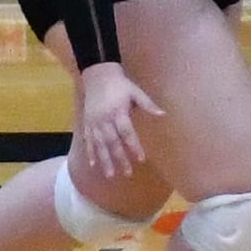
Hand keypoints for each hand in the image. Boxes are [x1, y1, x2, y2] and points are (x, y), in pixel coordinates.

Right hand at [80, 61, 163, 178]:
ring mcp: (94, 122)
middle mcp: (104, 119)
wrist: (97, 75)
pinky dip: (90, 153)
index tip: (141, 159)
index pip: (127, 133)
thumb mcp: (135, 91)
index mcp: (118, 112)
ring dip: (105, 160)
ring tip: (110, 175)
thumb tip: (163, 114)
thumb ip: (148, 104)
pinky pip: (88, 140)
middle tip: (127, 173)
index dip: (133, 146)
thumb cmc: (120, 85)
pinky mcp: (87, 123)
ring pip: (99, 145)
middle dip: (120, 159)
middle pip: (112, 142)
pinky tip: (93, 164)